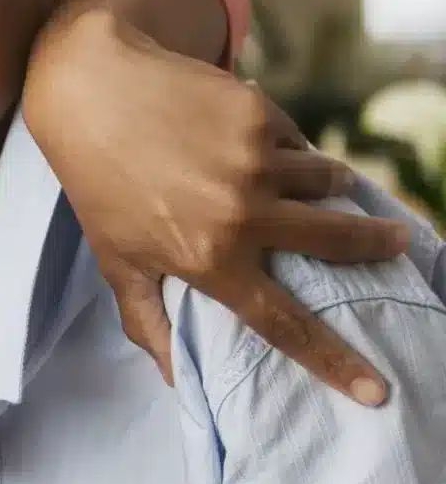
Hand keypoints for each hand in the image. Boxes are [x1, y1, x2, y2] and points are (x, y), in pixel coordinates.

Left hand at [24, 12, 410, 405]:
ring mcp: (255, 162)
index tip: (377, 391)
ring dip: (329, 187)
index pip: (284, 324)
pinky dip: (289, 146)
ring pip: (327, 182)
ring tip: (316, 185)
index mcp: (207, 259)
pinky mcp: (259, 116)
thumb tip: (175, 380)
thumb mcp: (116, 260)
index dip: (334, 361)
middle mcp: (240, 215)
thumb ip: (147, 321)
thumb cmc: (99, 184)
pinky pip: (298, 140)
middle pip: (337, 242)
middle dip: (375, 246)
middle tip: (392, 245)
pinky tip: (257, 143)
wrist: (90, 91)